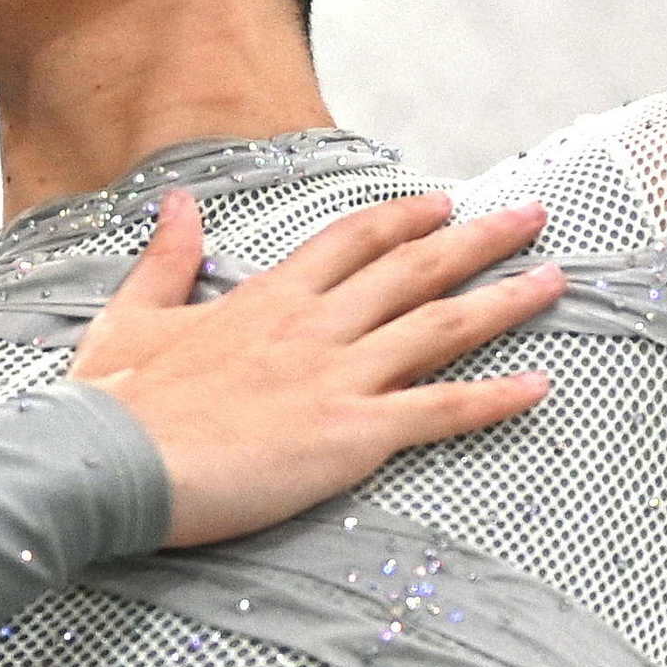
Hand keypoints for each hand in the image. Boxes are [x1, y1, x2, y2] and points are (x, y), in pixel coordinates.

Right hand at [66, 189, 566, 550]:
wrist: (111, 463)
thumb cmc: (116, 403)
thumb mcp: (132, 317)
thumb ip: (167, 259)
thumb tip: (180, 206)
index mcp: (267, 296)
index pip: (351, 240)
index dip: (403, 219)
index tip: (443, 203)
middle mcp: (314, 325)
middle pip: (414, 268)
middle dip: (479, 240)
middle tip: (533, 218)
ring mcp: (338, 376)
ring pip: (440, 327)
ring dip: (504, 300)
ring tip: (555, 281)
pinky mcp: (351, 434)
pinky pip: (439, 411)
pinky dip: (494, 398)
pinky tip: (537, 387)